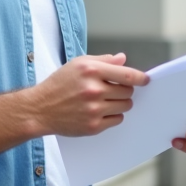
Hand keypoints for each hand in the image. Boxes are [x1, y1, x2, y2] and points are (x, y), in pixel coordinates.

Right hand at [33, 53, 148, 136]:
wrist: (40, 108)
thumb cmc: (58, 84)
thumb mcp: (77, 64)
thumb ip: (102, 60)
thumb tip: (122, 59)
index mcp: (91, 70)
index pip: (127, 75)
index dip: (140, 78)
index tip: (145, 80)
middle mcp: (93, 89)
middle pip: (128, 91)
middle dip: (124, 90)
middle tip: (112, 90)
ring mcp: (94, 109)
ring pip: (125, 106)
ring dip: (120, 103)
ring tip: (105, 100)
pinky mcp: (93, 126)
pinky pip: (117, 120)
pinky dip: (112, 115)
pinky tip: (100, 111)